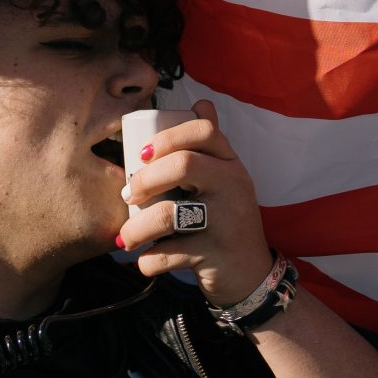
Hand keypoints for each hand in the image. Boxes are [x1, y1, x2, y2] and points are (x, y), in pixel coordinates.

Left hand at [117, 101, 274, 305]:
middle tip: (127, 195)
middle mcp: (235, 187)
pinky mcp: (218, 256)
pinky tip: (145, 260)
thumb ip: (209, 146)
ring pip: (169, 215)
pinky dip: (148, 260)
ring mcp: (228, 222)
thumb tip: (201, 103)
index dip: (167, 137)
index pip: (203, 130)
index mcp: (231, 164)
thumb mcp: (225, 180)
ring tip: (127, 237)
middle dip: (144, 180)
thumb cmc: (226, 220)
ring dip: (136, 228)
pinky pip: (169, 254)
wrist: (250, 274)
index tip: (141, 154)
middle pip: (183, 165)